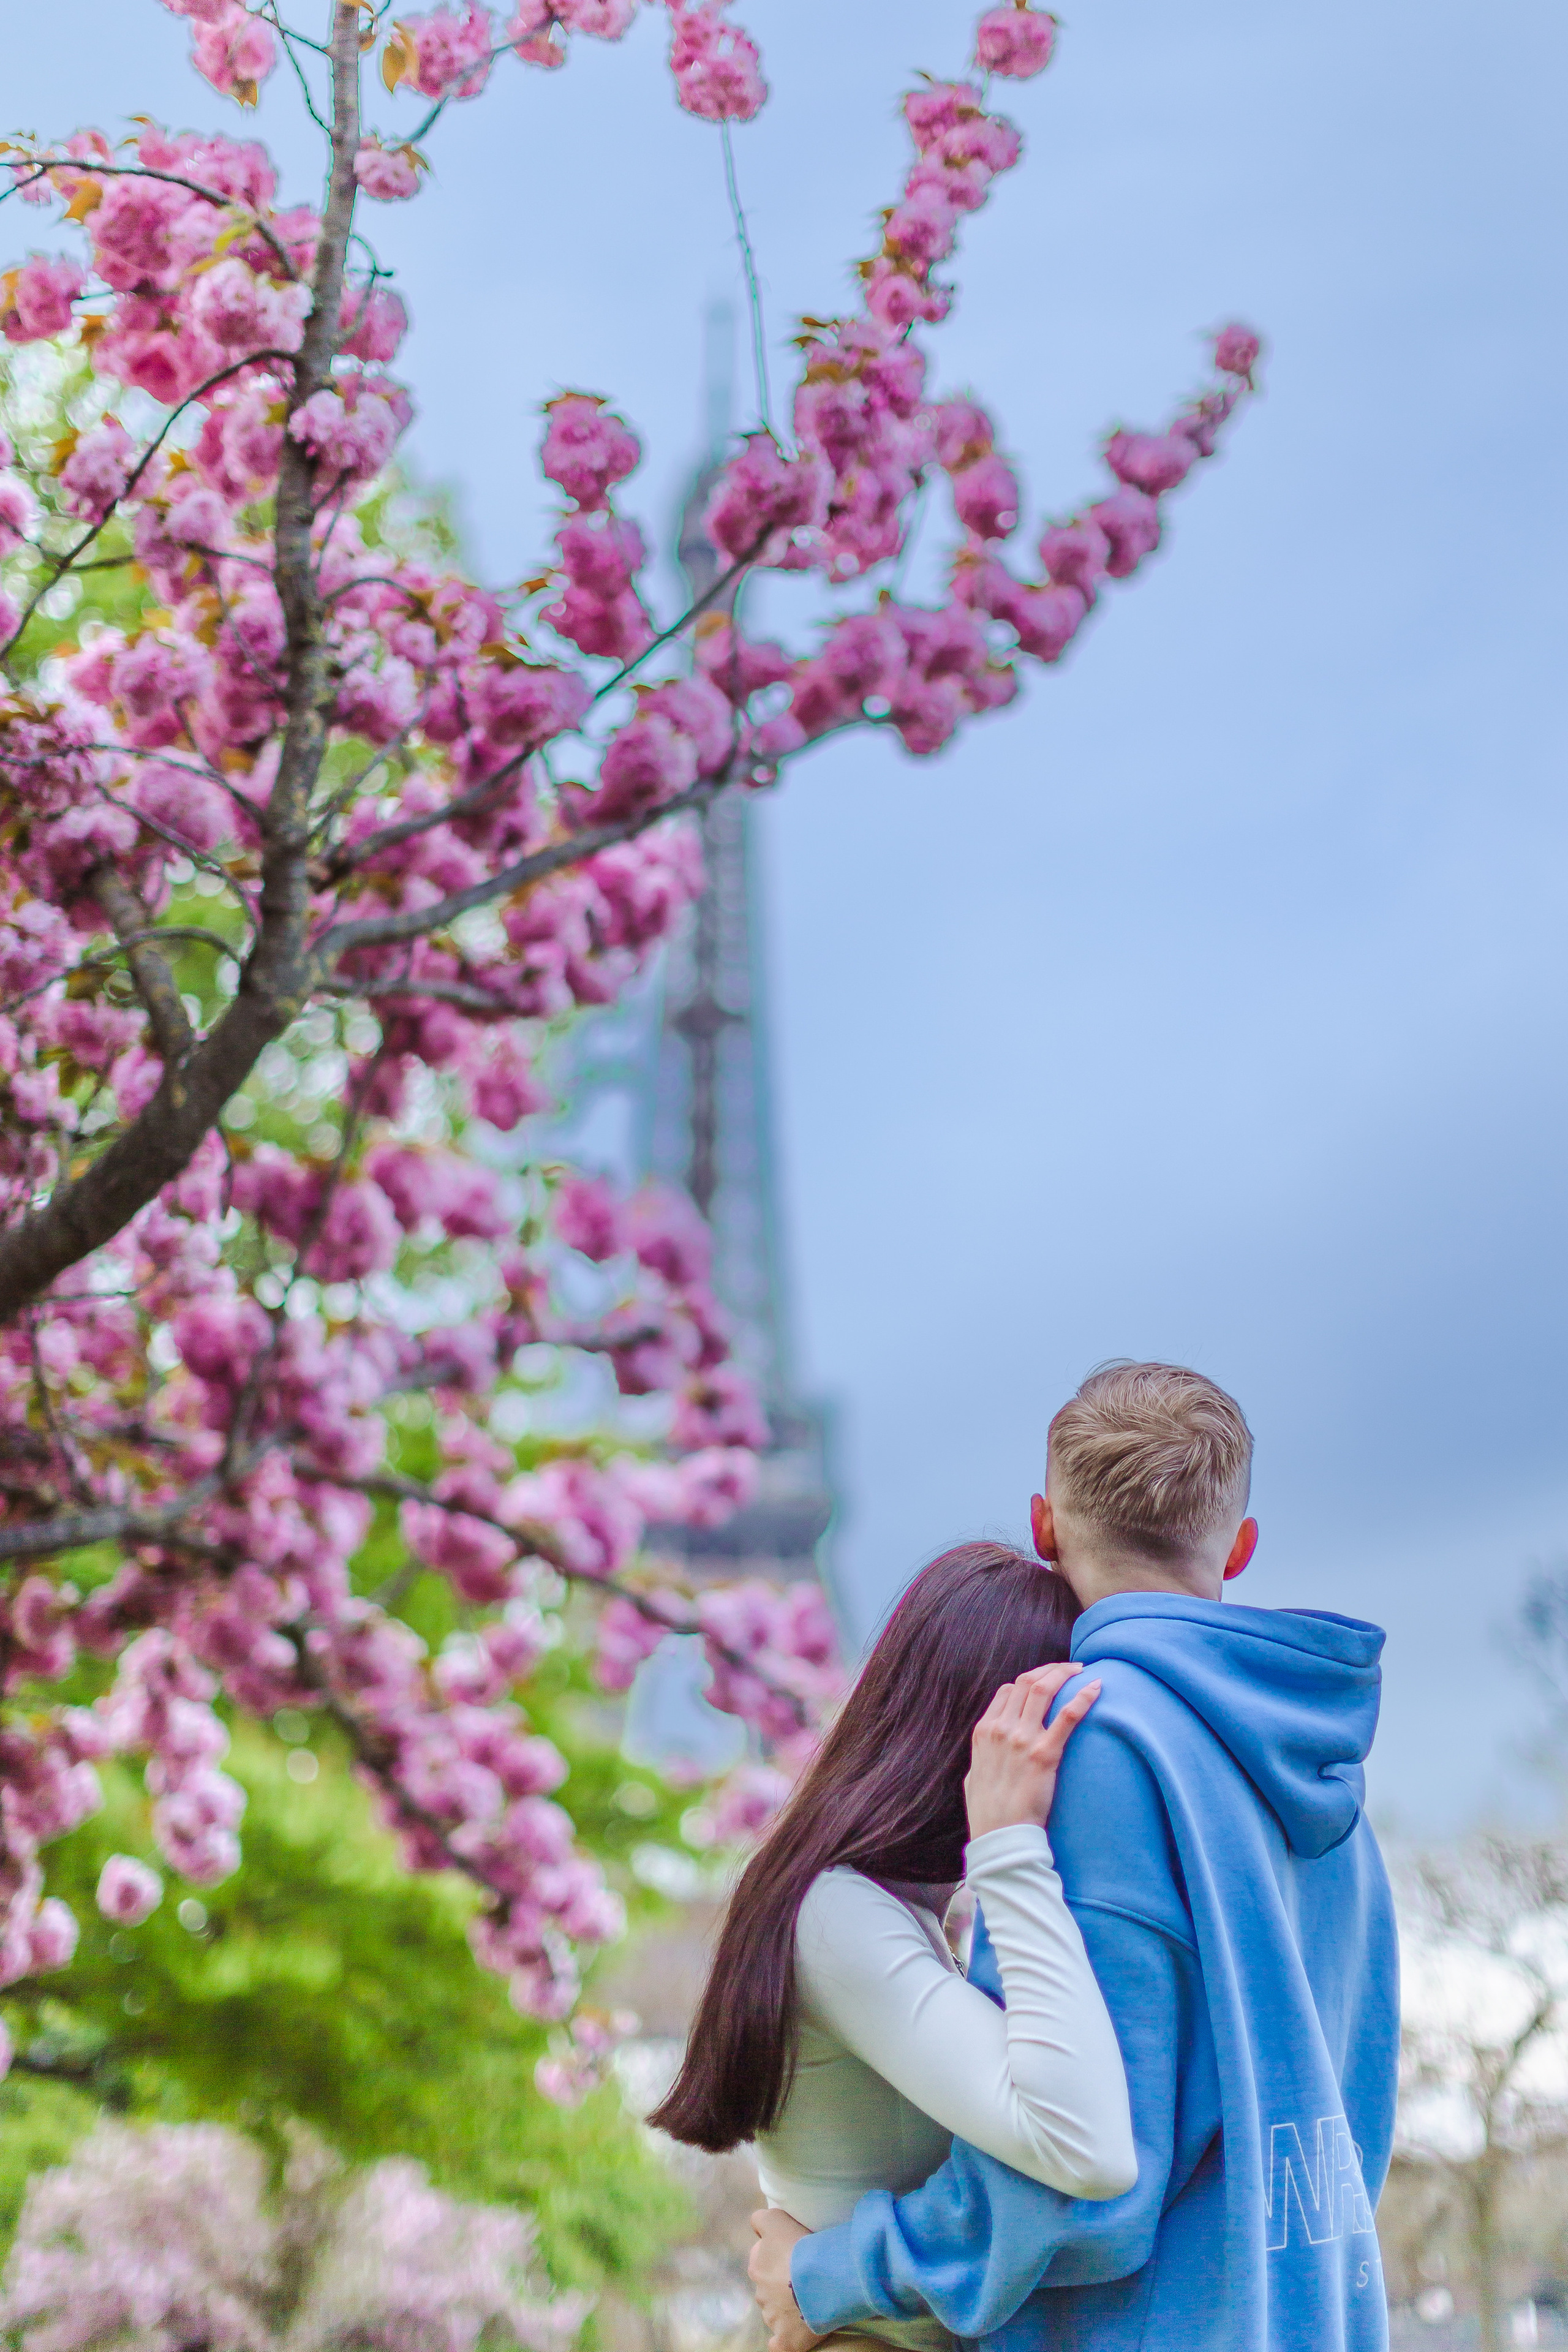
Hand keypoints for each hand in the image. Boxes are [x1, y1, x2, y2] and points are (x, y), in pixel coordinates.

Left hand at [749, 2208, 818, 2351]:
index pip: (760, 2260)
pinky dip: (783, 2341)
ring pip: (775, 2313)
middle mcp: (760, 2293)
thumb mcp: (776, 2219)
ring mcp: (772, 2318)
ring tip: (809, 2300)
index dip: (776, 2257)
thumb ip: (762, 2220)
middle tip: (803, 2277)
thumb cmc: (801, 2247)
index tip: (792, 2256)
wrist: (821, 2278)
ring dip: (787, 2308)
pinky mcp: (786, 2338)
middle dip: (780, 2284)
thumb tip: (756, 2225)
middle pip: (768, 2287)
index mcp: (757, 2267)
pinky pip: (779, 2344)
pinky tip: (790, 2336)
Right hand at [964, 1662, 1101, 1838]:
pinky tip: (1096, 1687)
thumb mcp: (973, 1775)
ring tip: (1081, 1670)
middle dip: (1049, 1670)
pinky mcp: (1045, 1754)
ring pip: (1043, 1689)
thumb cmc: (988, 1813)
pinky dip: (1082, 1697)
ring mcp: (1022, 1739)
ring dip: (1064, 1673)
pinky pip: (1067, 1716)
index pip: (1007, 1690)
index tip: (1047, 1682)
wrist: (1001, 1836)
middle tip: (1070, 1669)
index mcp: (984, 1731)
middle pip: (1026, 1682)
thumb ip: (983, 1756)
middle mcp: (1001, 1729)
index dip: (1028, 1681)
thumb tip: (989, 1750)